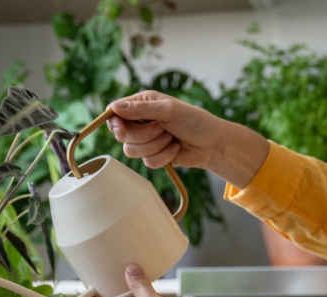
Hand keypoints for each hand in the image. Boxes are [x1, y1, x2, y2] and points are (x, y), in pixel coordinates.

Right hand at [107, 91, 269, 187]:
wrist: (212, 144)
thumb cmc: (195, 121)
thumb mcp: (168, 110)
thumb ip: (141, 109)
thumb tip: (114, 108)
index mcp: (142, 104)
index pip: (115, 112)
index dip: (115, 122)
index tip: (123, 130)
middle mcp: (141, 121)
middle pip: (122, 135)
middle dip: (144, 135)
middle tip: (162, 129)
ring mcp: (146, 140)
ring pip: (132, 151)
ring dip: (155, 146)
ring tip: (171, 138)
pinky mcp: (153, 155)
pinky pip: (147, 162)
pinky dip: (163, 157)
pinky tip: (175, 149)